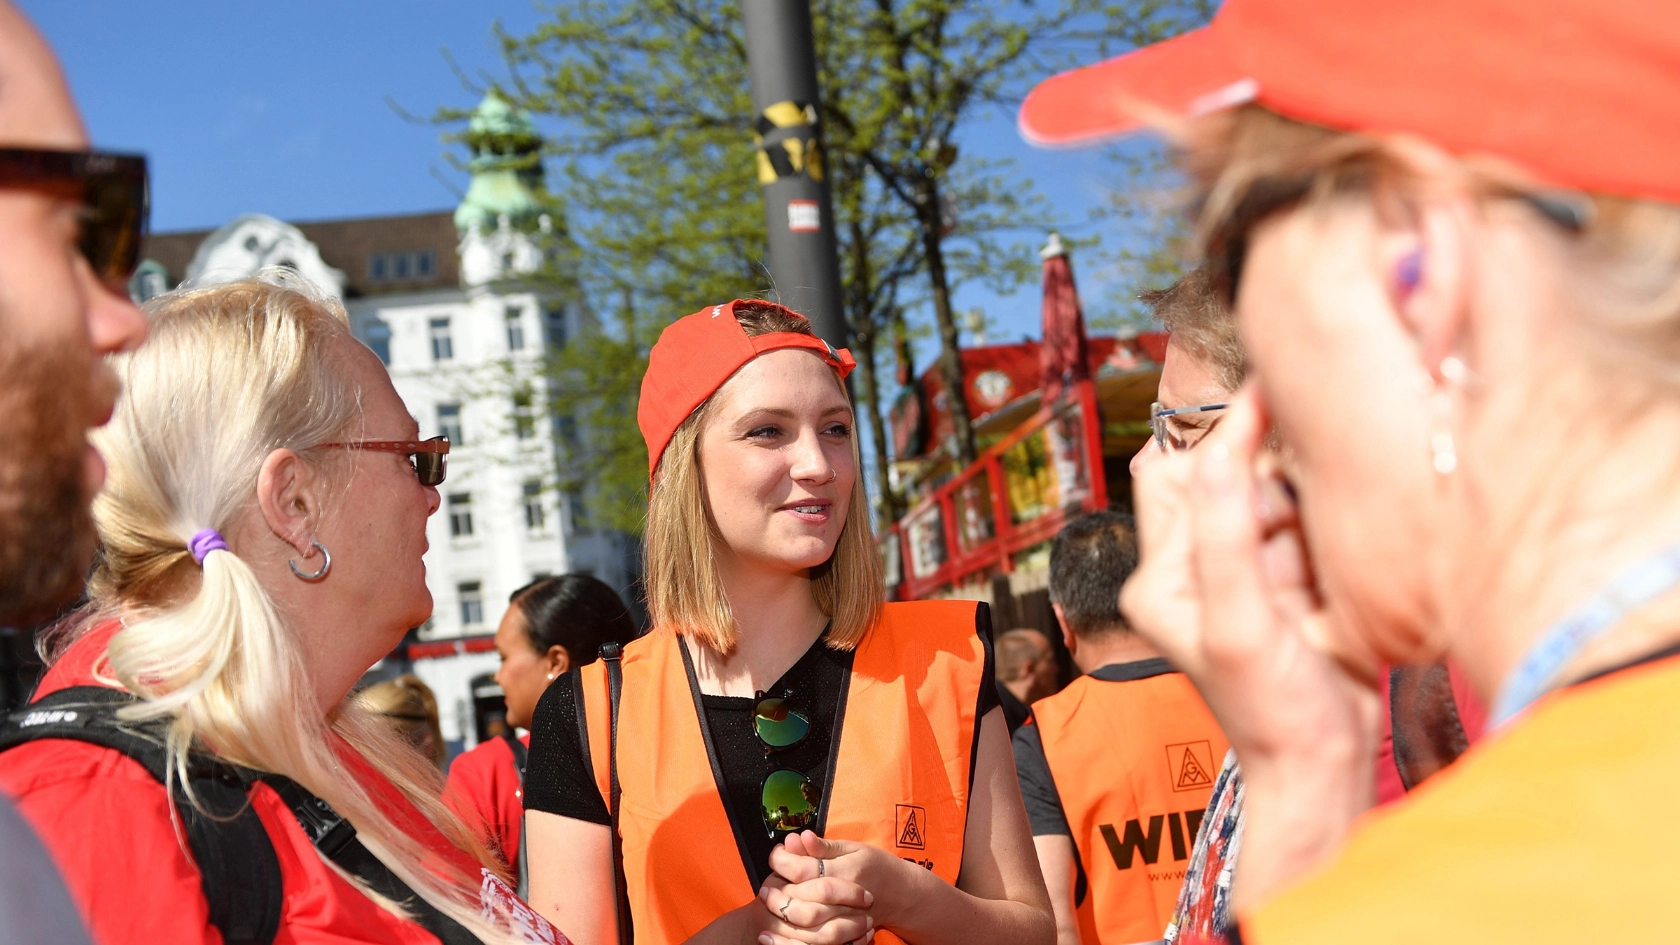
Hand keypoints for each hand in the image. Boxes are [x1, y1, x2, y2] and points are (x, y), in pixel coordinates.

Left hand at [767, 832, 903, 936]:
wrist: (903, 895)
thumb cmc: (877, 866)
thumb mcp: (854, 848)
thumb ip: (825, 846)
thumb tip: (800, 837)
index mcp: (848, 871)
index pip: (805, 868)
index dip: (782, 861)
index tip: (775, 855)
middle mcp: (847, 898)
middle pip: (804, 900)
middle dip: (778, 894)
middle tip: (764, 888)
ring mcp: (847, 919)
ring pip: (809, 926)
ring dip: (783, 920)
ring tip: (768, 911)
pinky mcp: (846, 935)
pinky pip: (818, 943)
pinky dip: (795, 941)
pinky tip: (777, 935)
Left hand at [1120, 386, 1378, 903]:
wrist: (1325, 764)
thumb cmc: (1274, 710)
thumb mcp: (1241, 622)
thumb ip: (1227, 535)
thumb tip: (1223, 450)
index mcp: (1159, 576)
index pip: (1173, 472)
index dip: (1217, 436)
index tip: (1267, 399)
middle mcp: (1192, 565)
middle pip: (1223, 474)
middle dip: (1264, 488)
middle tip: (1287, 539)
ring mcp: (1242, 569)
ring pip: (1272, 494)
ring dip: (1298, 517)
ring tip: (1305, 585)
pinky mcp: (1287, 576)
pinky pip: (1304, 524)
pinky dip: (1320, 536)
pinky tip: (1323, 587)